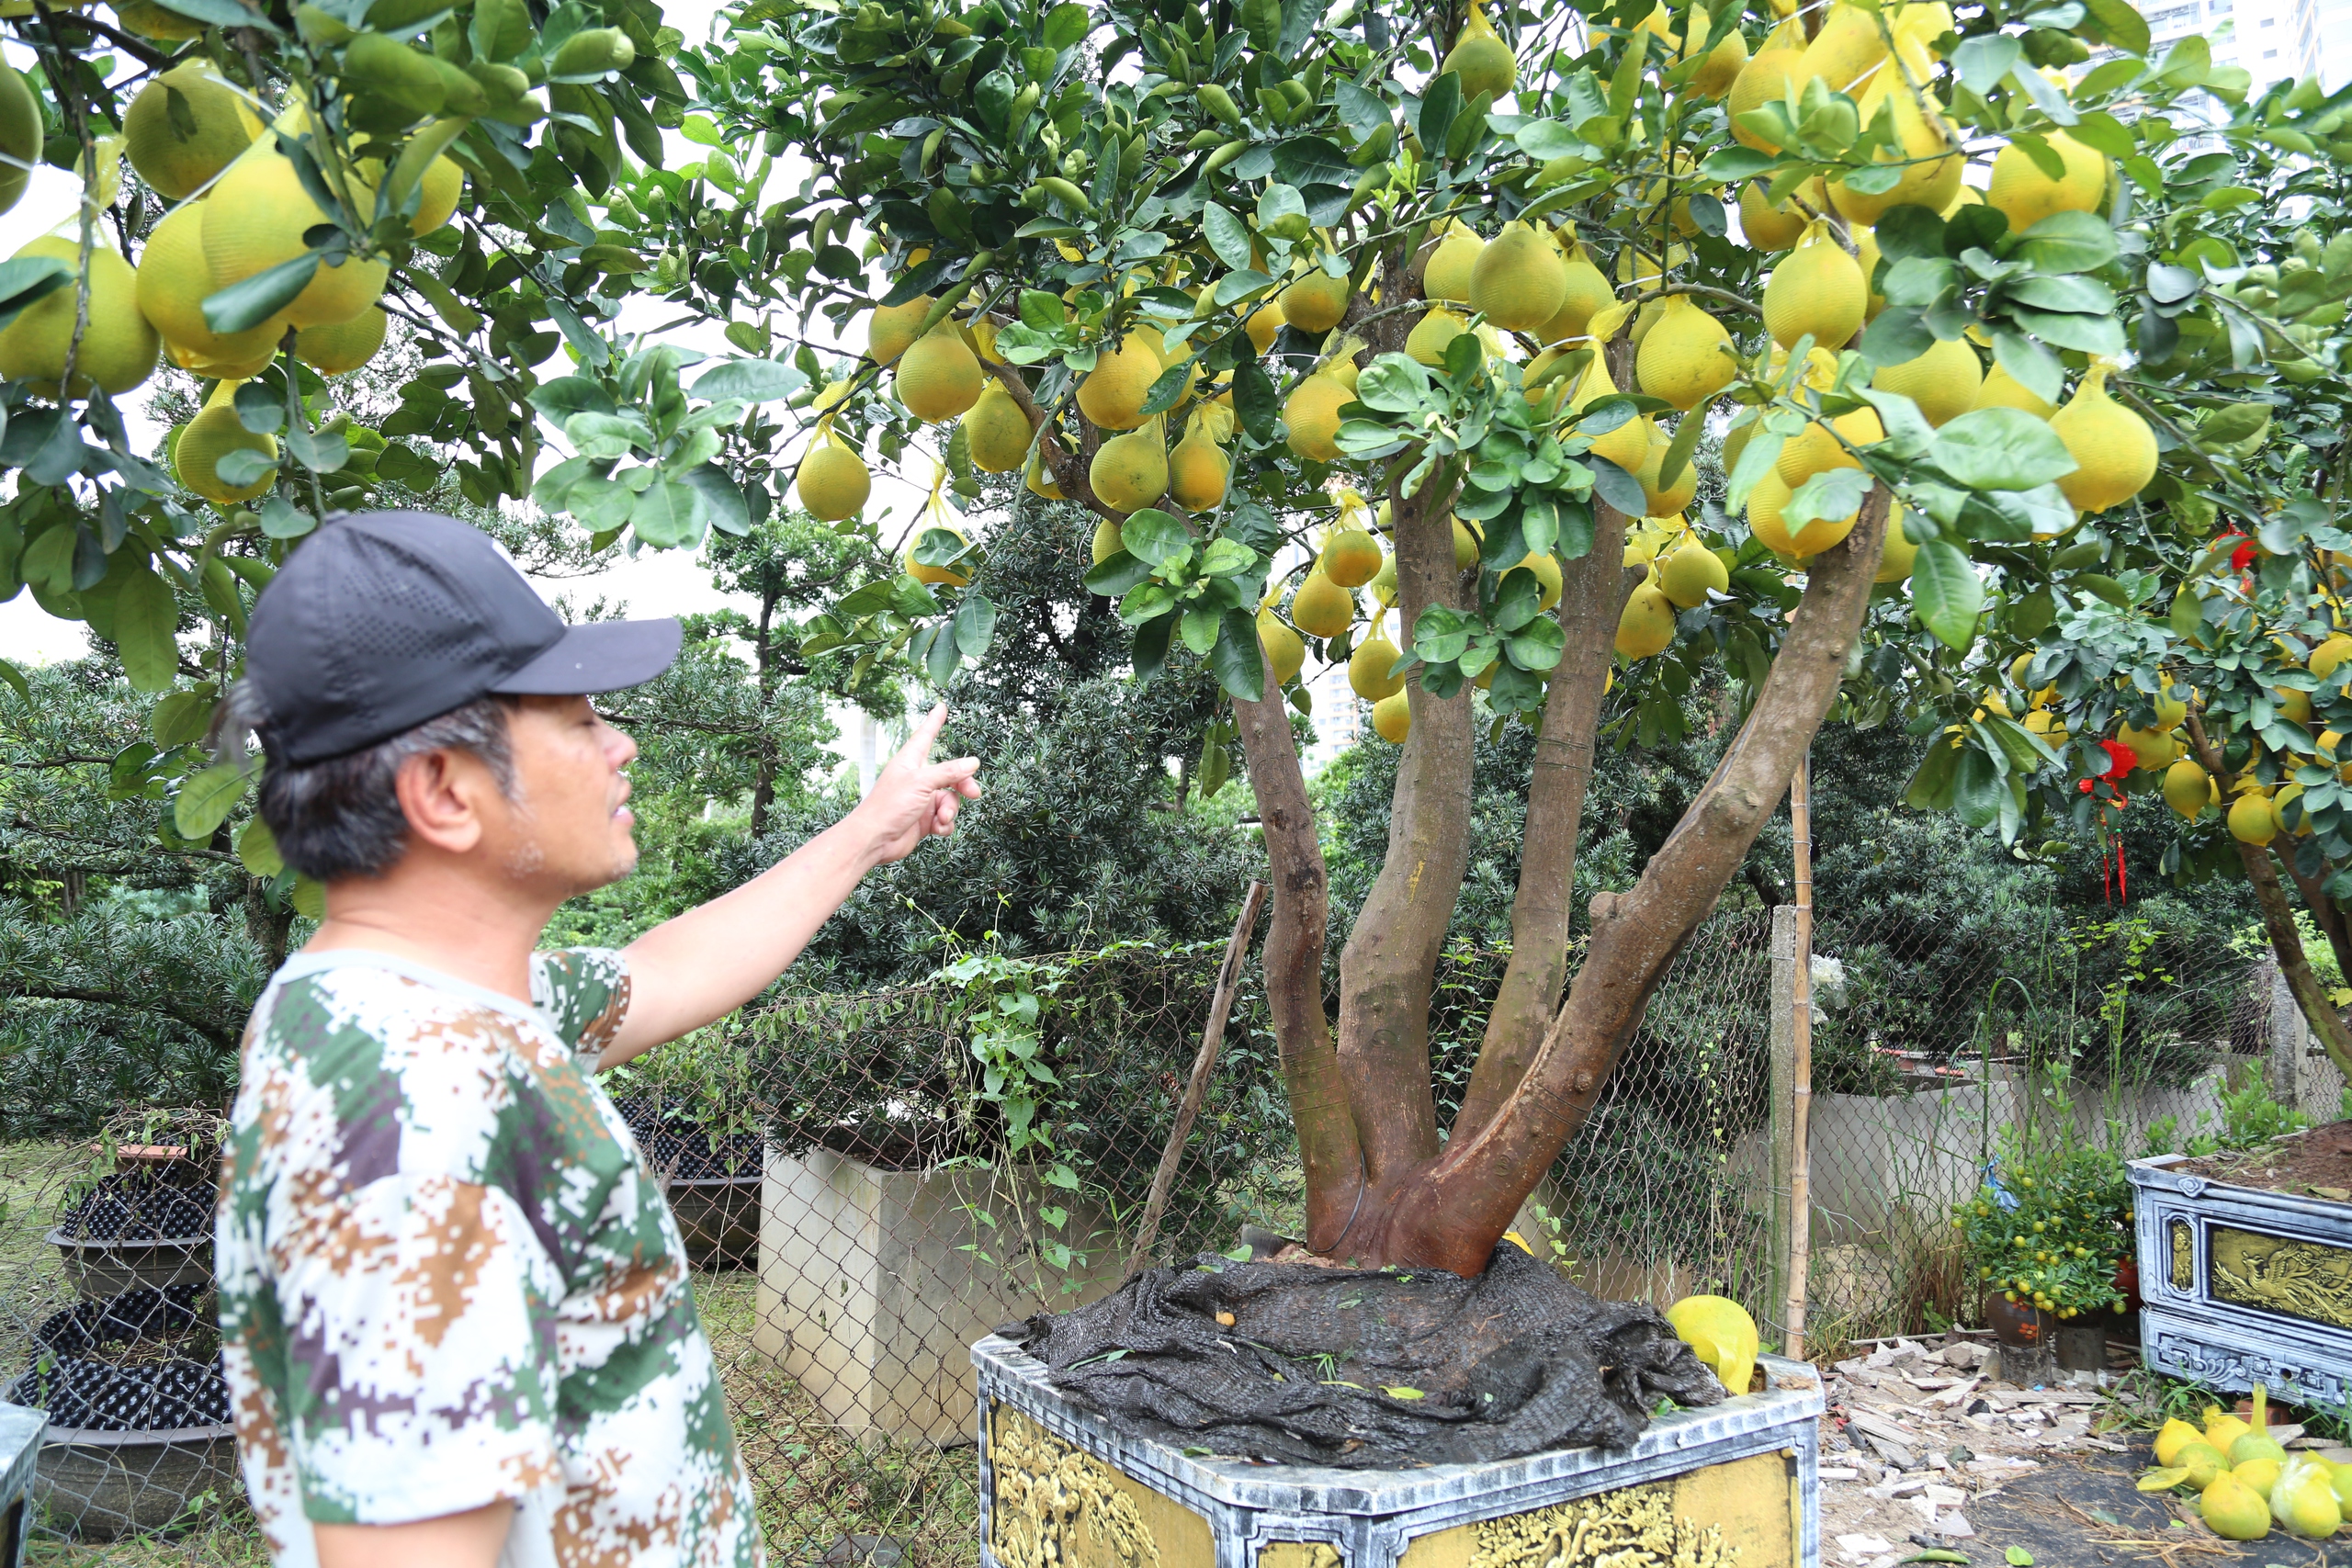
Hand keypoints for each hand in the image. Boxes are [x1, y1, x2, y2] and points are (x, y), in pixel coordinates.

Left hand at [852, 704, 980, 866]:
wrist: (875, 840)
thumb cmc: (889, 806)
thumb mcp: (922, 783)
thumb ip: (949, 771)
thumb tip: (973, 762)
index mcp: (911, 761)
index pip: (926, 735)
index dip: (935, 721)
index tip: (941, 706)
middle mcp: (917, 778)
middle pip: (951, 773)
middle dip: (963, 784)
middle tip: (973, 793)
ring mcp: (921, 799)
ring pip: (950, 799)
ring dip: (950, 810)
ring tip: (941, 818)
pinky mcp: (924, 819)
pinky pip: (945, 818)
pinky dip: (944, 824)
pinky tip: (937, 829)